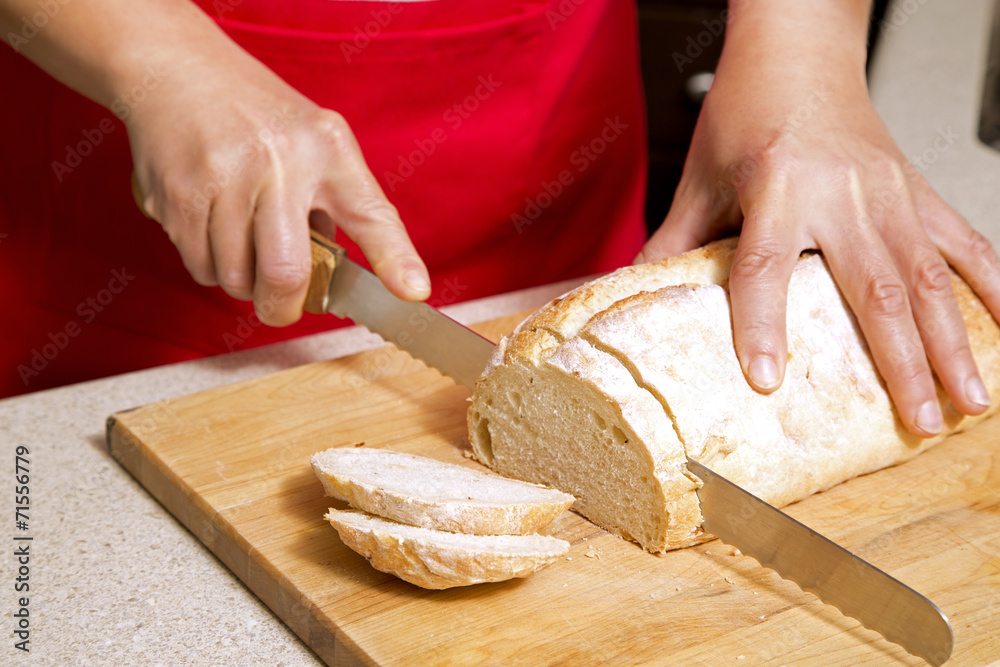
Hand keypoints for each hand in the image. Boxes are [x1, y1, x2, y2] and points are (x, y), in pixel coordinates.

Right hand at [1, 0, 429, 326]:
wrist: (175, 67)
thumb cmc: (255, 113)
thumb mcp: (313, 139)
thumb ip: (335, 202)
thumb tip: (337, 276)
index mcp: (327, 147)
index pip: (371, 213)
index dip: (395, 259)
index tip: (414, 292)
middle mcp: (280, 161)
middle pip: (287, 273)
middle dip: (282, 308)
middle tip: (280, 306)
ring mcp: (226, 176)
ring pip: (236, 278)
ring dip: (240, 283)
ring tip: (241, 247)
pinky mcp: (179, 193)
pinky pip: (199, 265)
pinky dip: (209, 266)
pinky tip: (212, 231)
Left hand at [636, 0, 999, 436]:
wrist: (798, 48)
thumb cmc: (748, 106)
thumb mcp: (700, 176)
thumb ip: (674, 241)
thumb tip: (636, 294)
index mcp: (778, 184)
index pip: (766, 267)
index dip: (763, 326)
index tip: (766, 380)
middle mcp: (843, 190)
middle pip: (876, 288)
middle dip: (902, 364)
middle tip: (915, 423)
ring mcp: (889, 191)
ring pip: (930, 277)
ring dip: (952, 344)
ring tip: (968, 400)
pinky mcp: (916, 188)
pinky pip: (963, 241)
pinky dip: (990, 285)